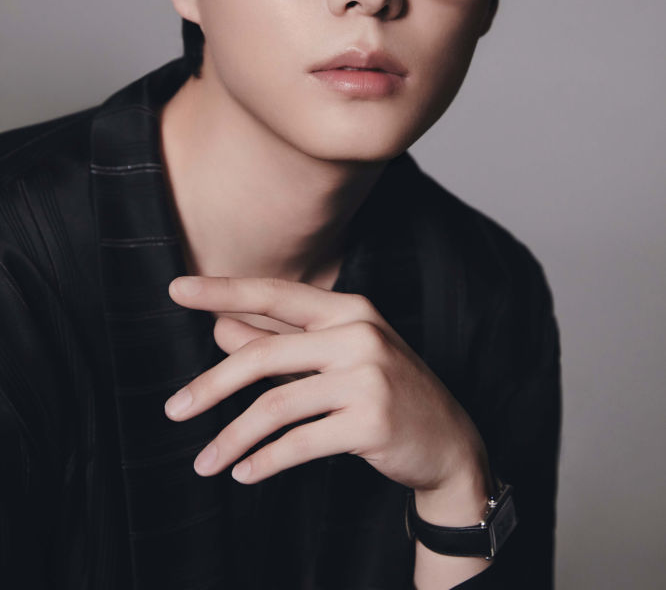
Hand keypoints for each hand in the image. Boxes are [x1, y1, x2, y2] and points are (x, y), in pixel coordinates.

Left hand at [165, 275, 488, 500]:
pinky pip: (299, 443)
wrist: (449, 441)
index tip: (176, 290)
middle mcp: (358, 334)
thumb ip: (279, 341)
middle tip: (175, 409)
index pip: (274, 294)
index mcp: (347, 309)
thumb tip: (219, 328)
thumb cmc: (384, 390)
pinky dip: (265, 461)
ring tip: (206, 463)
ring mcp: (367, 377)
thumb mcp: (335, 357)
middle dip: (211, 385)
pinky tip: (245, 473)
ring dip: (233, 438)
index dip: (223, 291)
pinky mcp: (370, 421)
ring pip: (275, 407)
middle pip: (265, 355)